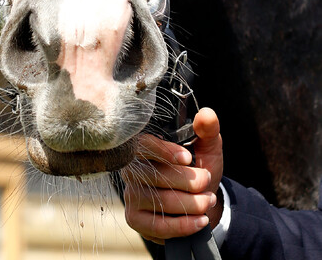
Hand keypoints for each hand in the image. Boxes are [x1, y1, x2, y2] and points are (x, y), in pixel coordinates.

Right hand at [121, 107, 223, 243]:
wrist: (201, 201)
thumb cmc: (199, 169)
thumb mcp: (208, 147)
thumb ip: (208, 130)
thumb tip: (206, 114)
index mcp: (145, 147)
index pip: (144, 144)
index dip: (164, 151)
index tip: (188, 158)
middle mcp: (132, 169)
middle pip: (156, 176)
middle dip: (189, 182)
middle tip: (207, 182)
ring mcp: (131, 194)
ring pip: (160, 202)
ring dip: (191, 204)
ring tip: (209, 200)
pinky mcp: (135, 218)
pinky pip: (158, 225)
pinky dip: (183, 225)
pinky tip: (200, 220)